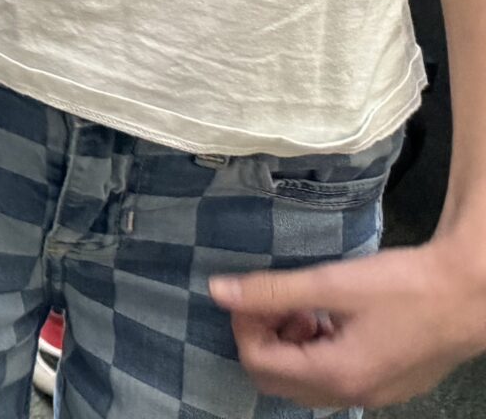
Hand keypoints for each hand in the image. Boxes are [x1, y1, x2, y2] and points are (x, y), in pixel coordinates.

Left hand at [213, 239, 485, 408]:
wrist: (470, 294)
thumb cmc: (404, 287)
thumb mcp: (333, 283)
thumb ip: (273, 290)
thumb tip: (218, 291)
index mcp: (336, 375)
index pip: (258, 363)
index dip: (245, 325)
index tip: (257, 294)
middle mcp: (352, 395)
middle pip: (276, 380)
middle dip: (265, 339)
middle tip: (280, 303)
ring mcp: (374, 394)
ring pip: (305, 382)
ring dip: (292, 346)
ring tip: (307, 307)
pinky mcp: (388, 384)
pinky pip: (334, 379)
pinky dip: (319, 351)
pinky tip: (333, 318)